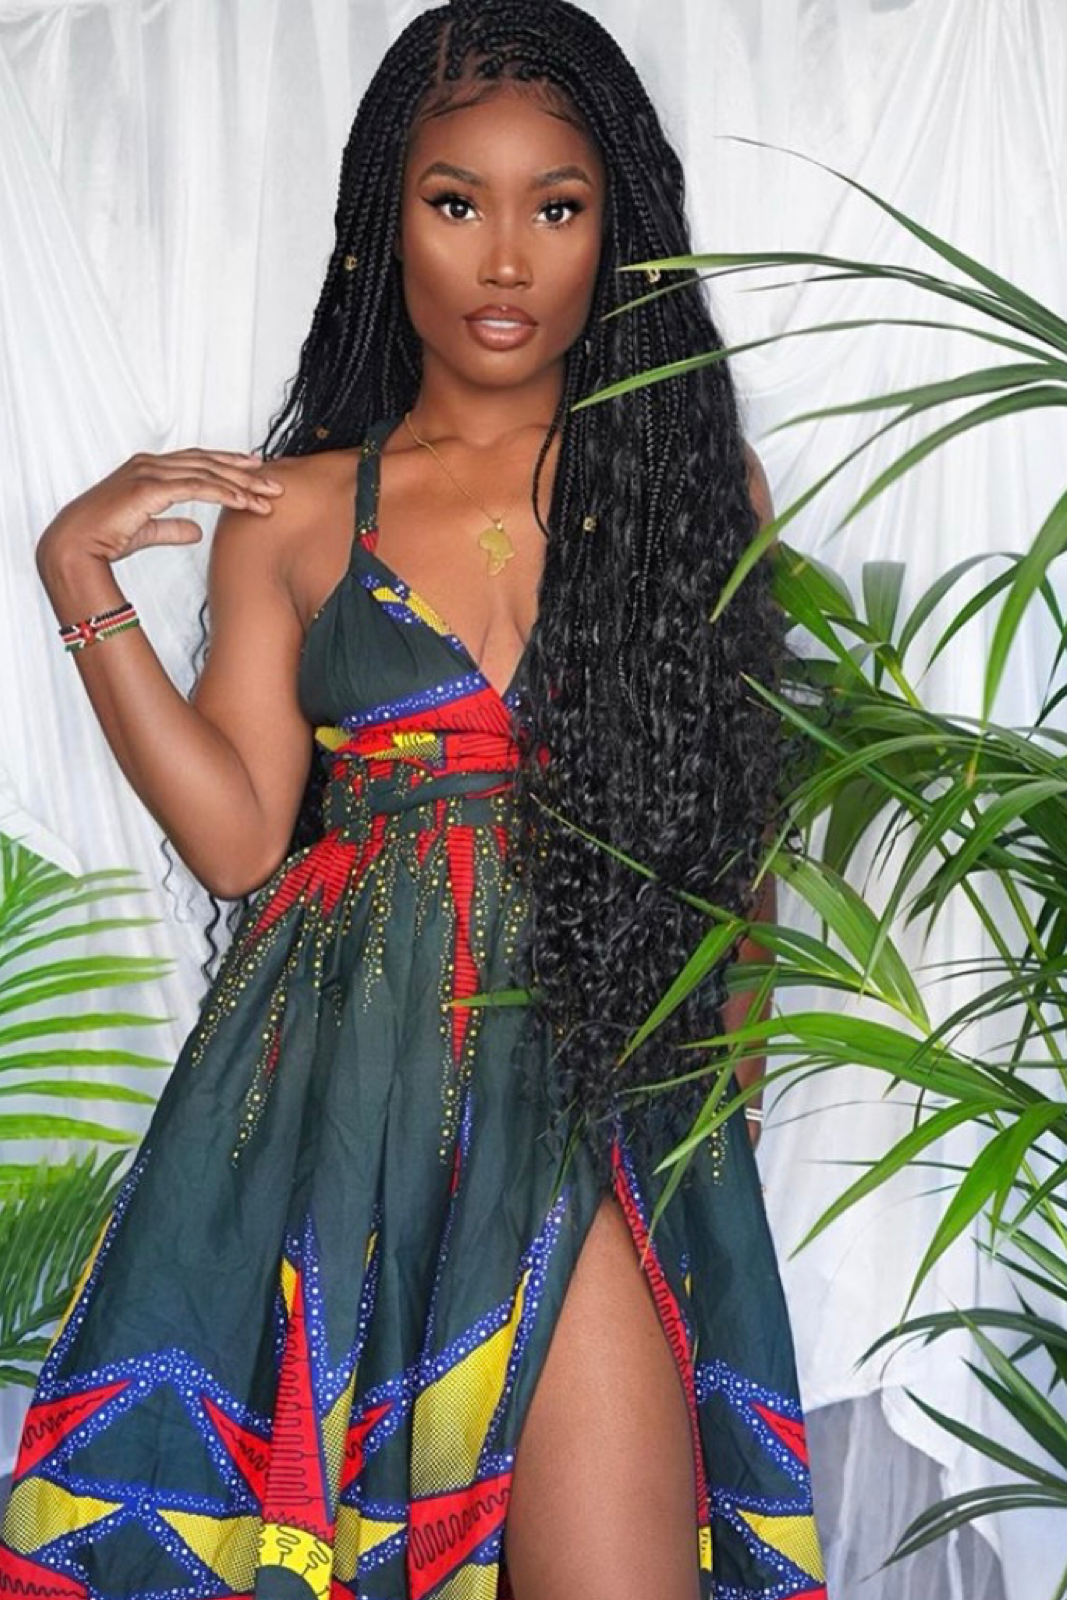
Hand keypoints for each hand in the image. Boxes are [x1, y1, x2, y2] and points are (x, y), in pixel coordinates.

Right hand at [37, 449, 283, 574]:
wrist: (75, 545)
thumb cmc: (104, 537)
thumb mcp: (147, 530)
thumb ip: (172, 527)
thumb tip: (196, 530)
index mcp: (148, 469)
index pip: (197, 461)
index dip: (227, 463)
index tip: (254, 468)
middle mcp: (150, 464)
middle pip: (208, 463)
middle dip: (244, 472)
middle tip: (274, 483)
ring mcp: (149, 472)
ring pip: (207, 472)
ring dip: (241, 484)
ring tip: (268, 497)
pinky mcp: (150, 488)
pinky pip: (197, 487)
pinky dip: (224, 493)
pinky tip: (245, 502)